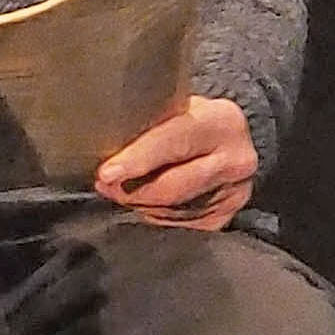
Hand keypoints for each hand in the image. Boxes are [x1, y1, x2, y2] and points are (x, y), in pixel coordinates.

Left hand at [95, 95, 257, 230]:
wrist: (225, 138)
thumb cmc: (184, 120)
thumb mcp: (171, 108)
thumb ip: (146, 124)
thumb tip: (98, 147)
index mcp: (220, 121)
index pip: (173, 142)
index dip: (137, 159)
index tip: (107, 174)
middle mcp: (236, 158)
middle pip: (172, 186)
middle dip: (131, 191)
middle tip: (105, 186)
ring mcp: (236, 191)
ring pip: (172, 210)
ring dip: (139, 204)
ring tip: (121, 190)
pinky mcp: (227, 216)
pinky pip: (180, 226)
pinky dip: (155, 216)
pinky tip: (145, 203)